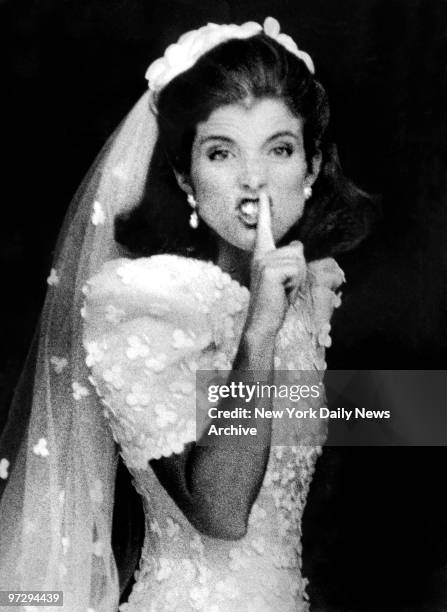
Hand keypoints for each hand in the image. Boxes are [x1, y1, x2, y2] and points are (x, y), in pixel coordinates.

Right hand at [245, 192, 305, 337]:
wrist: (263, 321)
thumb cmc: (274, 302)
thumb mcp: (284, 277)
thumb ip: (290, 260)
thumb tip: (297, 245)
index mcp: (262, 254)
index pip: (264, 229)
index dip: (264, 211)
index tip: (263, 194)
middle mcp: (261, 254)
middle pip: (297, 250)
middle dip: (299, 271)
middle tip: (283, 287)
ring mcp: (264, 261)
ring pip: (299, 260)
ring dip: (297, 279)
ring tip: (282, 290)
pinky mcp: (270, 269)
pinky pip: (297, 269)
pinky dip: (295, 283)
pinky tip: (281, 292)